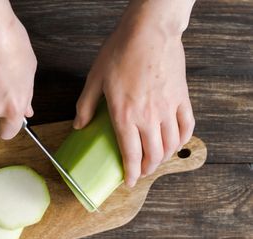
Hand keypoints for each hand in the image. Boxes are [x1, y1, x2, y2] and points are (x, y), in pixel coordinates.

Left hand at [74, 0, 195, 186]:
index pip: (130, 154)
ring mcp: (168, 109)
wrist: (149, 31)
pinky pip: (186, 126)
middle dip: (146, 169)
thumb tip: (79, 125)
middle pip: (152, 155)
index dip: (131, 173)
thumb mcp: (94, 79)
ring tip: (156, 161)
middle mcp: (149, 118)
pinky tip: (175, 143)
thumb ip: (85, 106)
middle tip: (141, 172)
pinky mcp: (182, 98)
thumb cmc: (121, 52)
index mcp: (125, 116)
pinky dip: (181, 139)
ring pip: (170, 145)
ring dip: (163, 158)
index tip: (129, 182)